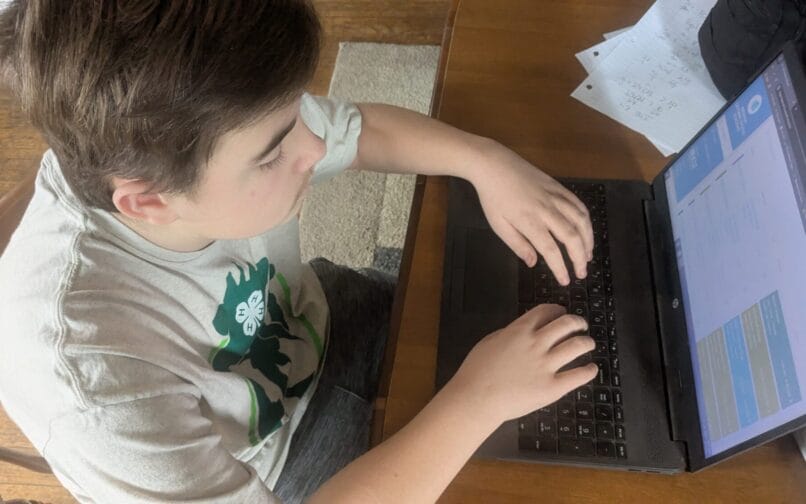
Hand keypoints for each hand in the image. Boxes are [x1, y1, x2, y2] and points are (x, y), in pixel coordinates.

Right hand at [447, 304, 597, 424]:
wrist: (476, 398)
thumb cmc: (476, 371)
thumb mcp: (490, 341)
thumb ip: (510, 333)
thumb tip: (524, 330)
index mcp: (520, 330)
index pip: (546, 311)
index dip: (558, 310)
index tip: (561, 313)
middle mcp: (537, 344)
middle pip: (567, 324)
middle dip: (577, 322)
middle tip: (581, 326)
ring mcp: (546, 365)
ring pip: (578, 345)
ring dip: (587, 342)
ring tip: (588, 344)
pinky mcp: (552, 387)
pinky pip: (578, 375)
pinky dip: (589, 371)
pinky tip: (591, 369)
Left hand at [469, 145, 593, 284]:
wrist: (494, 165)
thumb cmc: (493, 197)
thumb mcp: (498, 225)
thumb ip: (518, 245)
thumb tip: (534, 263)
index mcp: (529, 221)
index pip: (551, 250)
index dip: (561, 268)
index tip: (566, 280)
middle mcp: (546, 209)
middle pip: (572, 237)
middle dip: (579, 258)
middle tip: (581, 273)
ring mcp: (555, 196)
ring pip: (580, 220)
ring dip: (588, 240)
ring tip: (587, 255)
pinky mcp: (558, 187)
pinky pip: (579, 205)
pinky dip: (586, 220)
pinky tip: (586, 231)